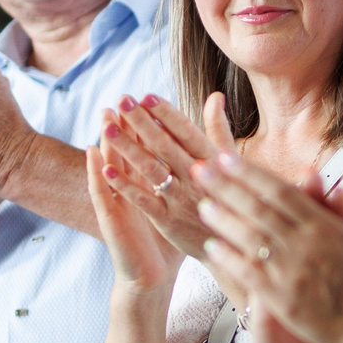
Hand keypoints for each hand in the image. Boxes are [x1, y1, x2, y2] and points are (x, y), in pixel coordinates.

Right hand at [87, 109, 186, 298]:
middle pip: (129, 152)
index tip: (152, 98)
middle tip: (123, 99)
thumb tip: (214, 155)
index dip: (151, 126)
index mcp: (151, 184)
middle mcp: (133, 189)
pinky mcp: (111, 219)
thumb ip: (196, 177)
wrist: (153, 278)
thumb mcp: (187, 205)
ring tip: (105, 117)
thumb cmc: (170, 241)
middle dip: (127, 126)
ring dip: (108, 142)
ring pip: (112, 167)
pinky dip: (97, 174)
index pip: (150, 149)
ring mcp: (119, 202)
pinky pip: (102, 194)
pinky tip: (93, 155)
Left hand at [102, 93, 236, 274]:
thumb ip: (219, 129)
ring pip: (151, 169)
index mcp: (212, 161)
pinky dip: (125, 185)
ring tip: (107, 128)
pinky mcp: (168, 221)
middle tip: (122, 100)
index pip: (187, 132)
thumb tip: (215, 96)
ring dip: (128, 148)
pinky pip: (143, 200)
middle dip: (142, 122)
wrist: (236, 246)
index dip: (167, 113)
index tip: (147, 96)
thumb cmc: (232, 198)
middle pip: (165, 145)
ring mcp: (181, 200)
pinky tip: (106, 170)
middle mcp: (197, 178)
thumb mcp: (231, 163)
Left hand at [194, 154, 342, 342]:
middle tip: (201, 169)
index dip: (250, 174)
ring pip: (249, 237)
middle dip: (226, 187)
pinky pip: (250, 273)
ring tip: (202, 205)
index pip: (280, 192)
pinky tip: (213, 247)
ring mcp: (291, 271)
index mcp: (325, 225)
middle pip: (258, 208)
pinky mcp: (282, 299)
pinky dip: (230, 258)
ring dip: (223, 219)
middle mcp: (304, 244)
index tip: (226, 158)